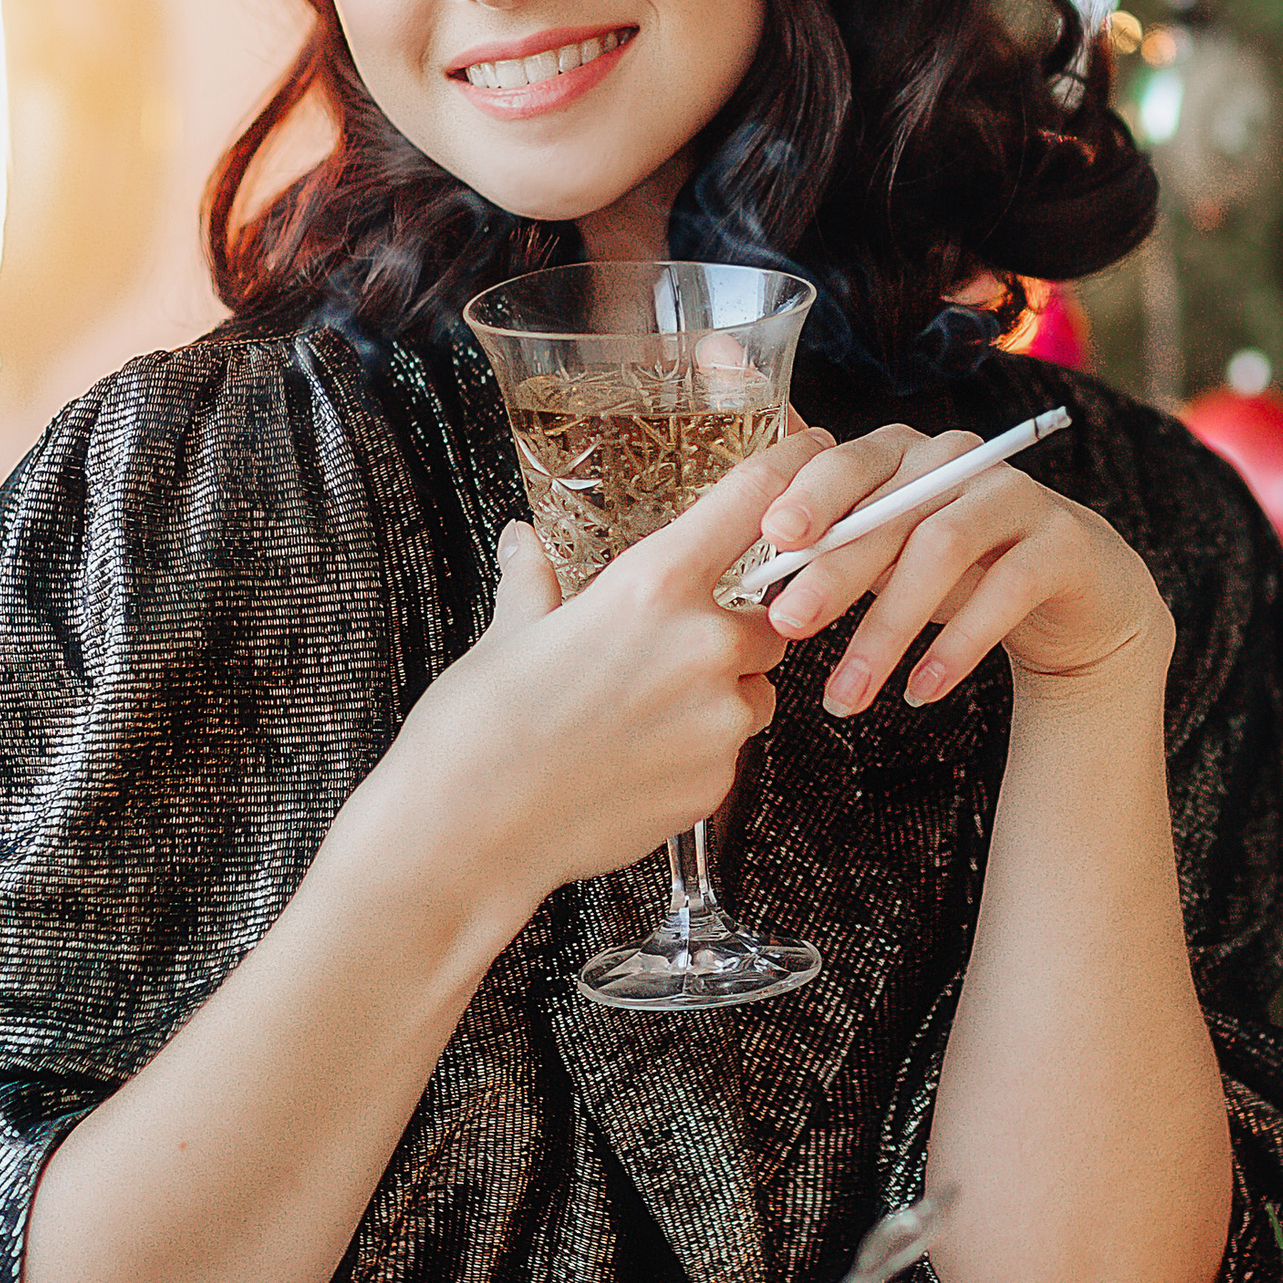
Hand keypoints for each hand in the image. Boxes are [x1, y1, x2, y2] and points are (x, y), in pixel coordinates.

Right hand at [349, 430, 831, 936]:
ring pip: (754, 692)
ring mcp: (719, 722)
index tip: (814, 449)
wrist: (467, 834)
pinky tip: (633, 761)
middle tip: (664, 652)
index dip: (791, 466)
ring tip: (640, 714)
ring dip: (721, 694)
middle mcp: (705, 646)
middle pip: (766, 619)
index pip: (753, 500)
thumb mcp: (509, 632)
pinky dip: (697, 750)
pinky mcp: (716, 784)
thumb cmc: (478, 725)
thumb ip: (537, 579)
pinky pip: (729, 752)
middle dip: (730, 630)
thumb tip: (523, 540)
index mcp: (654, 586)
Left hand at [754, 425, 1171, 716]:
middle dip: (834, 569)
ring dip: (887, 627)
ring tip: (846, 695)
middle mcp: (958, 459)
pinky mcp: (1061, 543)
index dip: (809, 494)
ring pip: (941, 549)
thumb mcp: (884, 550)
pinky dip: (957, 647)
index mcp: (902, 453)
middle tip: (788, 625)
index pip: (847, 461)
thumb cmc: (956, 571)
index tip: (771, 539)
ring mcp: (1015, 496)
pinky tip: (920, 693)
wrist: (1070, 594)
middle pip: (889, 507)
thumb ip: (827, 535)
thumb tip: (743, 540)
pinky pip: (1005, 591)